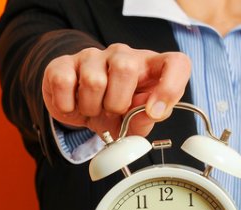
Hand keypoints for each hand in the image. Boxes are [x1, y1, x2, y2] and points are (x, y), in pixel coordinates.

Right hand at [42, 43, 191, 137]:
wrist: (78, 108)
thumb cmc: (114, 112)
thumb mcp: (134, 123)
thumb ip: (146, 120)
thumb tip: (150, 112)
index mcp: (150, 68)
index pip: (176, 63)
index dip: (170, 86)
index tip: (155, 112)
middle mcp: (123, 55)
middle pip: (125, 68)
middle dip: (116, 103)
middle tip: (111, 112)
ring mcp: (92, 56)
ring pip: (94, 80)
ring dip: (91, 107)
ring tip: (93, 109)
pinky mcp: (64, 63)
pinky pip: (64, 83)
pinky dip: (67, 106)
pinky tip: (73, 105)